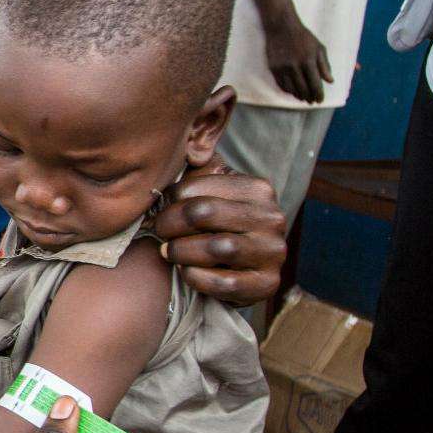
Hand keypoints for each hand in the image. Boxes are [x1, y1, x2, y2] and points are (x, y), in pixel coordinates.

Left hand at [153, 162, 284, 305]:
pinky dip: (196, 277)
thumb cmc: (218, 225)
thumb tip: (182, 148)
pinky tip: (187, 271)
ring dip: (181, 252)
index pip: (196, 188)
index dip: (168, 200)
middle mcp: (272, 218)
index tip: (159, 209)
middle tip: (159, 232)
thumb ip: (197, 171)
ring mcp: (273, 252)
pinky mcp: (267, 284)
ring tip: (170, 252)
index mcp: (257, 189)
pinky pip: (223, 282)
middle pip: (203, 213)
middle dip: (170, 224)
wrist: (242, 270)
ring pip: (215, 247)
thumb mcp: (212, 192)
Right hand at [263, 19, 332, 103]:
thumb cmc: (303, 37)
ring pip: (291, 89)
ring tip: (303, 98)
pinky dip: (288, 90)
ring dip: (298, 96)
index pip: (315, 84)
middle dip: (309, 97)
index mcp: (308, 61)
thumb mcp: (319, 48)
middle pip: (303, 89)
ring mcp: (282, 68)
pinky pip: (281, 84)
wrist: (281, 27)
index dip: (318, 95)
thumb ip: (325, 65)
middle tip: (312, 101)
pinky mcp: (273, 68)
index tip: (320, 100)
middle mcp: (295, 66)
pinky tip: (293, 91)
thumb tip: (330, 81)